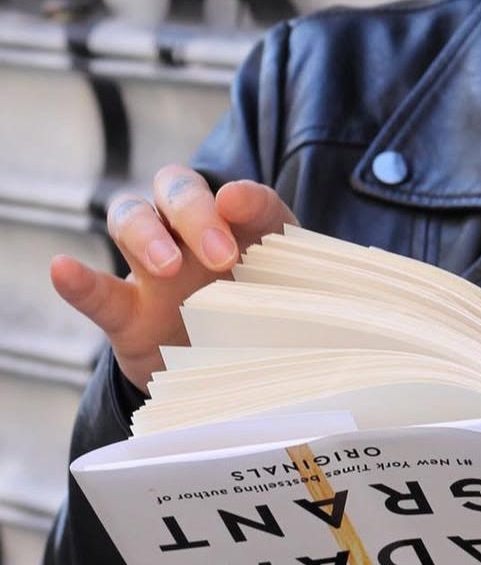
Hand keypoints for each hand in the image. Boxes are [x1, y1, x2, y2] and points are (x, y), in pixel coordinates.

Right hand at [50, 167, 296, 391]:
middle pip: (176, 189)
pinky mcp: (126, 314)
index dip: (244, 197)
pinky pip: (98, 291)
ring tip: (168, 267)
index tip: (241, 206)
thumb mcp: (300, 301)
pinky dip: (78, 280)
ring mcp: (154, 271)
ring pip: (132, 218)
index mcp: (244, 227)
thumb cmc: (273, 323)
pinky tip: (62, 269)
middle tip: (221, 256)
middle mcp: (193, 235)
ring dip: (147, 233)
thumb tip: (334, 303)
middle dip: (195, 212)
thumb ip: (308, 289)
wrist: (236, 376)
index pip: (241, 195)